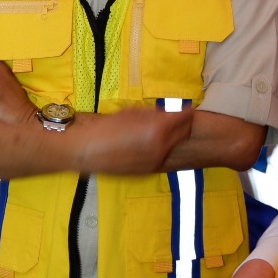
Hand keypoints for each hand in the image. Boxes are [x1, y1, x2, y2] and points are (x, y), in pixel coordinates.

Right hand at [76, 106, 194, 175]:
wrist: (89, 152)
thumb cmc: (107, 127)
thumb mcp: (131, 113)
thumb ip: (154, 113)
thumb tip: (168, 113)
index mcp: (158, 130)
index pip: (184, 118)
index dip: (187, 111)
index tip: (188, 107)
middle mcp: (161, 147)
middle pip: (184, 133)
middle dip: (183, 125)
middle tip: (179, 118)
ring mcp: (157, 161)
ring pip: (174, 146)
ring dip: (173, 137)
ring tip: (163, 129)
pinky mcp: (149, 170)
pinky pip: (163, 156)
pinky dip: (162, 148)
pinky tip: (150, 143)